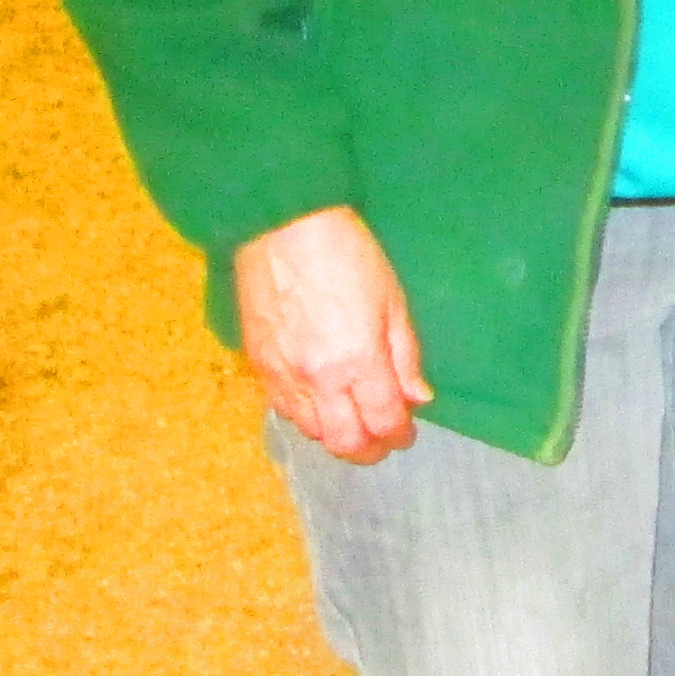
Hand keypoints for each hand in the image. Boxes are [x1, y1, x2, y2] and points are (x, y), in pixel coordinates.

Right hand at [236, 205, 431, 461]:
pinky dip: (306, 418)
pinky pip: (282, 410)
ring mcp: (282, 375)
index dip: (399, 435)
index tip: (407, 432)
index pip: (383, 422)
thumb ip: (405, 356)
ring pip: (310, 432)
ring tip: (352, 424)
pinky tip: (319, 406)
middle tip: (381, 442)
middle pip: (344, 442)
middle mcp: (318, 379)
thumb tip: (418, 397)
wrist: (282, 225)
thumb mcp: (392, 300)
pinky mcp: (257, 364)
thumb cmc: (348, 254)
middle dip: (368, 450)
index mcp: (358, 361)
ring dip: (336, 436)